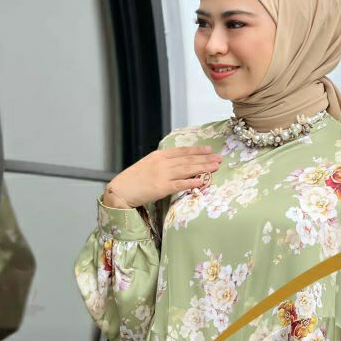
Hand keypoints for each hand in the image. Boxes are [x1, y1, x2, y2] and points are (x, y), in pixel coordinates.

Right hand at [103, 145, 222, 207]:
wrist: (120, 190)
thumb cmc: (133, 180)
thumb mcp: (148, 165)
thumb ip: (162, 163)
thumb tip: (177, 163)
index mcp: (159, 156)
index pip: (182, 151)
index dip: (197, 150)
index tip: (209, 150)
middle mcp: (162, 163)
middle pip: (188, 159)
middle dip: (205, 159)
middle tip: (219, 158)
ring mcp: (162, 175)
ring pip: (187, 170)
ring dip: (203, 168)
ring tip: (215, 167)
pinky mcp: (161, 188)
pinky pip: (180, 185)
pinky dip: (192, 182)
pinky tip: (202, 181)